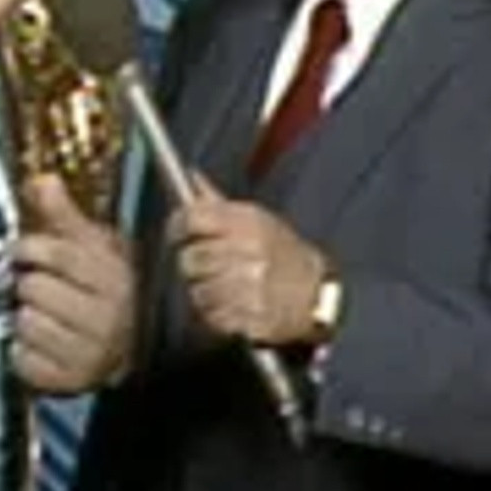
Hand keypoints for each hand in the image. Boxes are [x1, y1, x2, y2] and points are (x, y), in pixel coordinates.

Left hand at [10, 175, 134, 392]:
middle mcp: (107, 318)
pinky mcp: (69, 381)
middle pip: (36, 289)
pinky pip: (24, 358)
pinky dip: (24, 351)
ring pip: (26, 323)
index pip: (61, 255)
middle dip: (29, 285)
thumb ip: (65, 216)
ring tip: (42, 315)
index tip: (20, 250)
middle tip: (37, 288)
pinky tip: (40, 343)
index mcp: (116, 278)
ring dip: (26, 318)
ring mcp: (89, 353)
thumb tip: (40, 178)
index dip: (32, 248)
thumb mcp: (95, 248)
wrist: (128, 348)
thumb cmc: (107, 289)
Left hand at [172, 181, 325, 345]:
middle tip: (205, 264)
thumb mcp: (257, 219)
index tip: (177, 232)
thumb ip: (218, 202)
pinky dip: (215, 312)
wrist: (314, 292)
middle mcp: (248, 253)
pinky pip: (210, 314)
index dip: (177, 226)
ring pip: (197, 289)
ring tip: (223, 285)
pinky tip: (232, 303)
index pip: (192, 218)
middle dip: (192, 262)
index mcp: (248, 223)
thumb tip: (190, 175)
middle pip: (190, 258)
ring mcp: (249, 286)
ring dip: (203, 290)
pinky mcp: (249, 315)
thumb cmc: (279, 252)